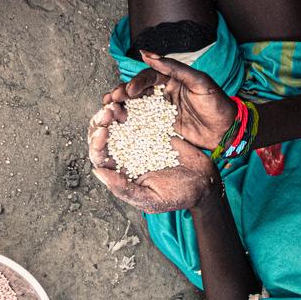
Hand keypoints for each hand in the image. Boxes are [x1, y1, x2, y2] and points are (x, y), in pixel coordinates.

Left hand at [88, 104, 220, 212]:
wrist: (204, 181)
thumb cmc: (177, 196)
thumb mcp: (150, 198)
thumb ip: (123, 188)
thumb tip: (98, 171)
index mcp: (121, 172)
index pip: (100, 156)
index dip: (96, 144)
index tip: (102, 132)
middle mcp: (126, 154)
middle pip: (104, 136)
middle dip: (101, 123)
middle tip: (107, 113)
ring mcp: (139, 139)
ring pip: (117, 123)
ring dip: (112, 112)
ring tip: (115, 105)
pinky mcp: (153, 128)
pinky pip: (139, 115)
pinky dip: (132, 107)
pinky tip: (130, 100)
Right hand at [102, 51, 235, 148]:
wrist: (229, 132)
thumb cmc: (217, 104)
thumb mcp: (199, 82)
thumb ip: (174, 67)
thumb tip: (147, 53)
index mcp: (172, 79)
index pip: (149, 77)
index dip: (137, 83)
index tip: (128, 91)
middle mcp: (165, 93)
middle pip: (138, 91)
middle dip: (123, 94)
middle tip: (111, 100)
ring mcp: (163, 111)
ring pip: (138, 106)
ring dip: (122, 107)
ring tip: (108, 109)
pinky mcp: (163, 127)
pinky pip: (144, 123)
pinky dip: (130, 122)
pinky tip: (118, 124)